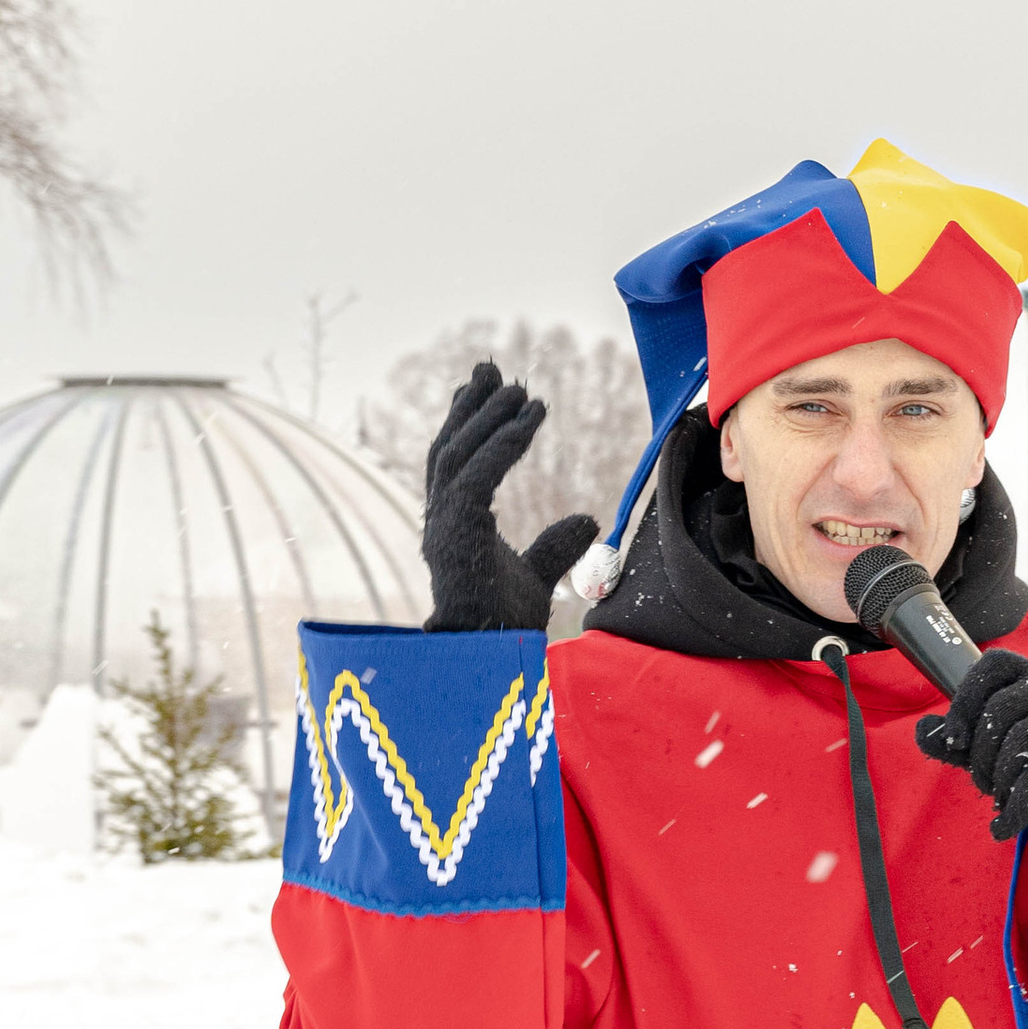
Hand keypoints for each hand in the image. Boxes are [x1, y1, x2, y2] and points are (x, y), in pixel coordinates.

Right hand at [421, 363, 599, 632]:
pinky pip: (476, 478)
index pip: (453, 464)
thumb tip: (588, 519)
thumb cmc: (503, 629)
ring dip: (489, 416)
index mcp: (452, 528)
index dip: (465, 423)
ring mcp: (442, 528)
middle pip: (450, 449)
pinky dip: (503, 446)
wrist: (489, 660)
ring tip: (519, 388)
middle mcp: (440, 522)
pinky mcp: (454, 534)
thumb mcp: (538, 577)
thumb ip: (556, 545)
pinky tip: (528, 420)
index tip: (483, 389)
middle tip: (492, 368)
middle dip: (470, 406)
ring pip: (459, 455)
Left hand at [915, 648, 1027, 886]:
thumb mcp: (1003, 756)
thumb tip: (922, 730)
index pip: (993, 664)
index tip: (955, 737)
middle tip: (986, 786)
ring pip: (1015, 746)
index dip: (966, 697)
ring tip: (1003, 803)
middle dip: (980, 758)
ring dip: (1000, 786)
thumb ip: (963, 744)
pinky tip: (1003, 828)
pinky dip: (1013, 810)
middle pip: (998, 713)